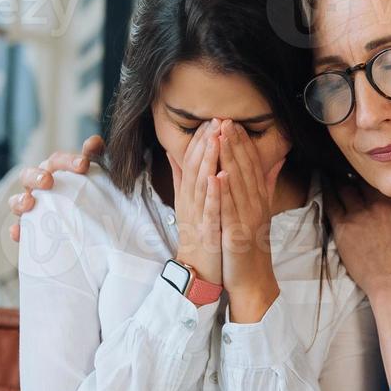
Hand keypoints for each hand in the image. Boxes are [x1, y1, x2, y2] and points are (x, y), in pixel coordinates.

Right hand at [8, 135, 104, 241]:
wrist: (94, 221)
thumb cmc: (91, 192)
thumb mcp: (98, 174)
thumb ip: (96, 156)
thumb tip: (94, 141)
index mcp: (54, 170)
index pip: (57, 161)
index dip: (68, 161)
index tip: (83, 165)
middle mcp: (38, 186)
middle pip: (28, 176)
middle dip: (36, 177)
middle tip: (48, 181)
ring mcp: (31, 206)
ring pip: (16, 201)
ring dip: (20, 200)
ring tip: (29, 203)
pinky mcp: (30, 228)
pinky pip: (20, 229)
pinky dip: (17, 230)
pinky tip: (18, 232)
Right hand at [168, 119, 222, 286]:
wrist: (200, 272)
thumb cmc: (199, 236)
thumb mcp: (188, 204)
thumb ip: (182, 179)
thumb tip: (173, 153)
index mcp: (188, 194)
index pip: (191, 161)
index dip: (200, 140)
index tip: (210, 119)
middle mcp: (190, 202)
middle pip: (194, 167)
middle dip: (204, 142)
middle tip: (214, 119)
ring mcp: (198, 216)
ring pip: (200, 184)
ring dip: (207, 160)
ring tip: (215, 138)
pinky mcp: (207, 232)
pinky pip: (210, 210)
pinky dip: (213, 193)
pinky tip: (217, 177)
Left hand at [218, 122, 283, 320]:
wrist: (252, 279)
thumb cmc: (251, 245)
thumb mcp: (260, 211)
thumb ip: (266, 184)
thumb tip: (277, 160)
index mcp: (258, 199)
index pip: (252, 166)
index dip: (243, 143)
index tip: (234, 123)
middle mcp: (256, 206)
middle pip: (245, 170)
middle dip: (235, 144)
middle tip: (226, 120)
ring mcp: (247, 219)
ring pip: (238, 185)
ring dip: (230, 160)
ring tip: (221, 139)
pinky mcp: (237, 234)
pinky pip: (230, 210)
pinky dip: (224, 193)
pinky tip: (218, 176)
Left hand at [328, 183, 390, 303]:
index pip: (381, 179)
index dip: (370, 174)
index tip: (364, 172)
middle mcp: (381, 202)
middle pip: (361, 179)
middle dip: (352, 174)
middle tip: (342, 169)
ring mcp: (361, 213)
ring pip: (344, 187)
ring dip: (336, 180)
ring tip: (328, 173)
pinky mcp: (344, 226)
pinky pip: (330, 203)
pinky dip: (325, 192)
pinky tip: (321, 184)